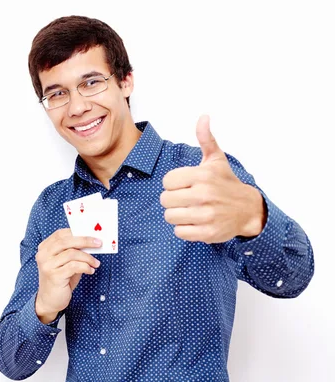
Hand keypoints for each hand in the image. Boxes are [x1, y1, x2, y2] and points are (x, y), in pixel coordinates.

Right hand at [34, 228, 101, 323]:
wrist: (49, 300)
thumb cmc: (60, 280)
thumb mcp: (65, 263)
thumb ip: (74, 251)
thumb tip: (91, 242)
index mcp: (44, 248)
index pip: (61, 234)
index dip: (77, 232)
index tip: (92, 235)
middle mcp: (43, 255)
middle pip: (66, 241)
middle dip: (85, 240)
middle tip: (98, 243)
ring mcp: (47, 265)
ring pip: (72, 253)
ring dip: (88, 257)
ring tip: (96, 263)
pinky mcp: (54, 276)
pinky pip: (74, 266)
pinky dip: (85, 267)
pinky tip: (90, 271)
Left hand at [160, 115, 265, 243]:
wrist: (248, 209)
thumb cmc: (226, 182)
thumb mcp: (216, 159)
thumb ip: (206, 139)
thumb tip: (204, 116)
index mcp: (202, 176)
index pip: (167, 182)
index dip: (172, 184)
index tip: (184, 185)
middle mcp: (204, 195)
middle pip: (165, 200)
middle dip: (173, 200)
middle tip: (186, 199)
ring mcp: (206, 215)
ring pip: (170, 217)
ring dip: (177, 215)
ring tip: (190, 210)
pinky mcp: (207, 233)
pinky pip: (179, 232)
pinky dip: (184, 229)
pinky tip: (194, 222)